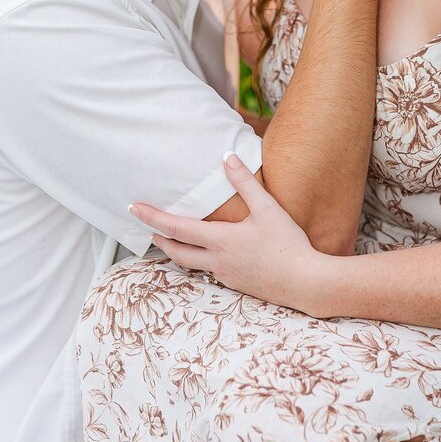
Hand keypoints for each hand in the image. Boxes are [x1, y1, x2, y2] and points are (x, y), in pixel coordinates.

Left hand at [129, 155, 320, 310]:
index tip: (135, 208)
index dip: (153, 217)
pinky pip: (212, 272)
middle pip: (177, 252)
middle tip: (149, 228)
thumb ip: (245, 182)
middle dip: (160, 239)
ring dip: (179, 251)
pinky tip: (213, 254)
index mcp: (220, 240)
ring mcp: (226, 276)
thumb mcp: (267, 208)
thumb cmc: (287, 245)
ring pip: (193, 264)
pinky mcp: (238, 284)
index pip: (176, 228)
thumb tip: (227, 156)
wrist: (305, 282)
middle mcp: (216, 261)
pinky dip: (202, 261)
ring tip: (173, 240)